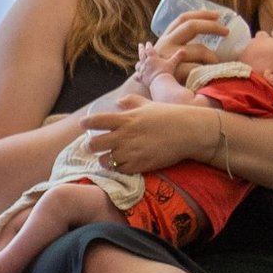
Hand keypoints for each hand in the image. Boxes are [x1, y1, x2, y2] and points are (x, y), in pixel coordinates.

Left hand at [82, 97, 213, 174]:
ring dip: (103, 159)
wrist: (189, 132)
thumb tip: (119, 101)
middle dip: (89, 146)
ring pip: (105, 160)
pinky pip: (121, 170)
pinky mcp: (141, 165)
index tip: (83, 125)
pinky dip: (117, 168)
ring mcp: (132, 152)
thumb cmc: (170, 116)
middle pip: (95, 144)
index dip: (86, 124)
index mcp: (126, 119)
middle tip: (89, 146)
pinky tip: (119, 165)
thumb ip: (131, 102)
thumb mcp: (149, 105)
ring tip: (105, 158)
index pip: (97, 121)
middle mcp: (125, 136)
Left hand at [133, 41, 181, 92]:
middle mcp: (145, 62)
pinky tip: (135, 76)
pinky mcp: (141, 78)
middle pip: (142, 54)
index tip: (147, 42)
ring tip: (138, 62)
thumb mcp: (172, 63)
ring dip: (138, 62)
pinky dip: (136, 76)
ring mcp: (142, 70)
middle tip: (140, 45)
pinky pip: (137, 76)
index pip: (149, 49)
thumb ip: (178, 56)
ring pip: (138, 65)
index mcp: (152, 57)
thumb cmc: (166, 72)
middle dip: (141, 49)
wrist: (160, 82)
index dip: (148, 45)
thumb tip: (184, 50)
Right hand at [151, 9, 228, 73]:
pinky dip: (210, 70)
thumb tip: (215, 35)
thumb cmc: (168, 76)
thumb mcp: (173, 57)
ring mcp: (168, 57)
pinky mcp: (174, 71)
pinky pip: (200, 67)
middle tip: (226, 31)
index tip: (218, 15)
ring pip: (200, 49)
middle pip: (191, 26)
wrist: (152, 94)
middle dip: (211, 26)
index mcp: (166, 38)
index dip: (201, 14)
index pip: (183, 19)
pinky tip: (212, 76)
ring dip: (213, 57)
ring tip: (218, 66)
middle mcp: (165, 44)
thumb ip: (188, 47)